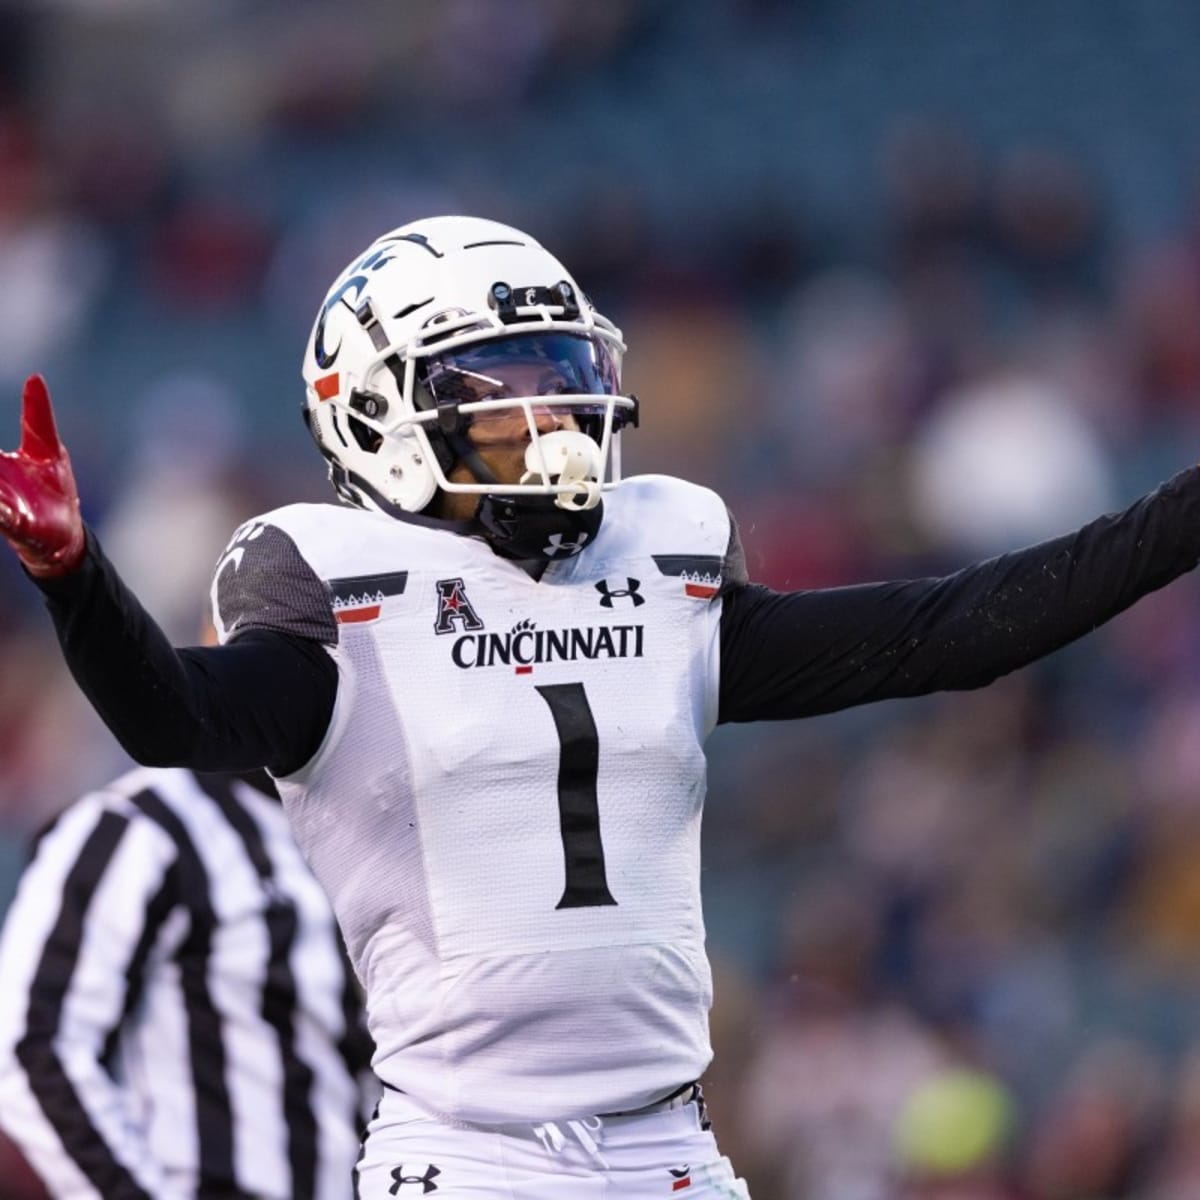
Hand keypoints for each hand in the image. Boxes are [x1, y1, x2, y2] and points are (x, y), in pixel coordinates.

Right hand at [0, 375, 84, 577]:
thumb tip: (34, 376)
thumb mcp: (45, 447)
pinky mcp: (16, 524)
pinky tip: (3, 508)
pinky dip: (1, 513)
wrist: (64, 533)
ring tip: (1, 492)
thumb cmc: (51, 488)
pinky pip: (2, 518)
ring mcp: (1, 503)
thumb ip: (36, 415)